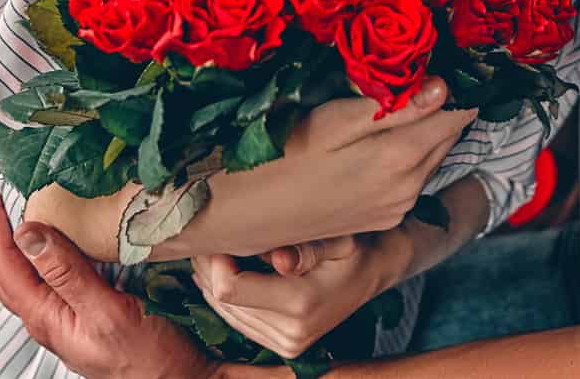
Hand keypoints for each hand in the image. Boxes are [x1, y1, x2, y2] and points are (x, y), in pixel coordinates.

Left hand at [0, 172, 220, 378]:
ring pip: (9, 270)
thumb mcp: (110, 312)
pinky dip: (20, 245)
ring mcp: (57, 313)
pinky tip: (29, 232)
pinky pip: (32, 273)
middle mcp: (43, 315)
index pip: (1, 261)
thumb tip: (27, 231)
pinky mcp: (74, 308)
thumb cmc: (149, 357)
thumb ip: (67, 274)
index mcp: (44, 316)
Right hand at [190, 78, 476, 257]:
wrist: (241, 214)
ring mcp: (397, 208)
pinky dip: (410, 152)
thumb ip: (392, 107)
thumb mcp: (332, 121)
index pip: (458, 113)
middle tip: (421, 65)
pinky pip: (415, 177)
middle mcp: (408, 189)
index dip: (458, 81)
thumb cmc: (277, 156)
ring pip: (433, 155)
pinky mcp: (384, 219)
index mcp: (399, 158)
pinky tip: (382, 134)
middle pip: (449, 133)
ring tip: (401, 94)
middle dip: (444, 101)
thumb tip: (445, 85)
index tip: (447, 53)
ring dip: (427, 126)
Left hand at [193, 235, 397, 359]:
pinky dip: (224, 297)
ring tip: (215, 250)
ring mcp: (286, 344)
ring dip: (212, 281)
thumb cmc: (352, 249)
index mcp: (302, 304)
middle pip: (222, 301)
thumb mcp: (339, 239)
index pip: (230, 288)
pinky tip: (223, 271)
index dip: (215, 260)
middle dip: (209, 268)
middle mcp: (291, 333)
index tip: (221, 233)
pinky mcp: (282, 346)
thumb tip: (279, 260)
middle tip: (211, 236)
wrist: (370, 275)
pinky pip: (237, 321)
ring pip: (224, 312)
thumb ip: (309, 248)